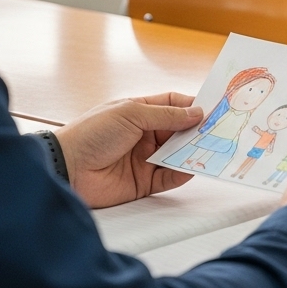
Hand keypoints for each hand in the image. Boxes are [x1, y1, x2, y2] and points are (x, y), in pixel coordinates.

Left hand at [53, 92, 203, 208]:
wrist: (67, 168)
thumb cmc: (91, 133)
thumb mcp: (131, 114)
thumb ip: (166, 115)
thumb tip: (196, 113)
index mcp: (139, 112)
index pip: (173, 105)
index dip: (192, 106)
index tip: (213, 108)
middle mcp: (144, 134)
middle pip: (179, 131)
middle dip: (197, 130)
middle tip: (219, 130)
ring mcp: (144, 158)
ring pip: (177, 154)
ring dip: (193, 151)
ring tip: (212, 149)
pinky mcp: (143, 182)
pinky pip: (169, 176)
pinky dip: (182, 173)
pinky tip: (192, 168)